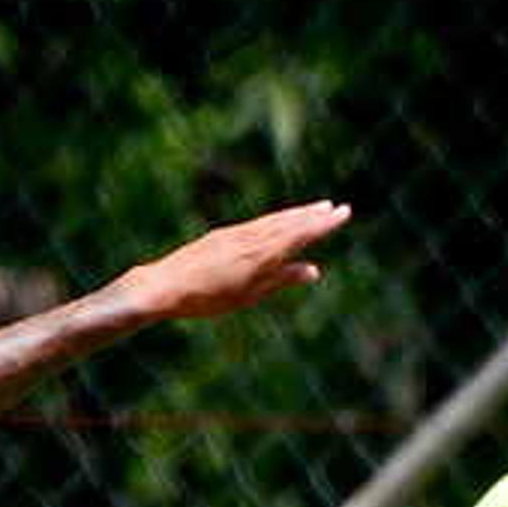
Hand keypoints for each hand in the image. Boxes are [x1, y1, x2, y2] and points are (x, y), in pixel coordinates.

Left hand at [117, 200, 351, 321]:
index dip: (323, 224)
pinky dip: (274, 219)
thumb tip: (312, 270)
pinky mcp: (222, 235)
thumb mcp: (248, 296)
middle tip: (335, 207)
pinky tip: (278, 221)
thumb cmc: (206, 299)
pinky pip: (257, 223)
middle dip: (313, 215)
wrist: (164, 285)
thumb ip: (280, 280)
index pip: (300, 234)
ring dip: (295, 214)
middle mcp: (251, 239)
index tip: (343, 213)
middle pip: (288, 223)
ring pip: (273, 221)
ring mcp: (236, 234)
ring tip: (314, 208)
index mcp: (262, 254)